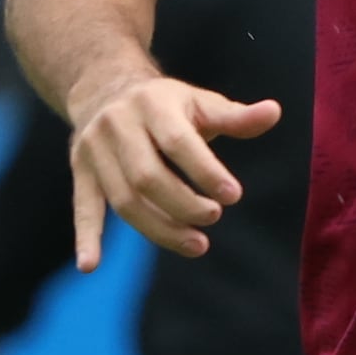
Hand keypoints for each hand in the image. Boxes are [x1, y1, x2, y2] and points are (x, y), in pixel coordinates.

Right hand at [60, 62, 279, 265]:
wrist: (104, 89)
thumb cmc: (167, 105)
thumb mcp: (200, 102)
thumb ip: (236, 117)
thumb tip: (274, 112)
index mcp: (152, 105)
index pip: (177, 143)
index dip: (205, 171)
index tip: (233, 196)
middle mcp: (117, 125)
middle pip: (147, 177)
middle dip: (183, 205)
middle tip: (213, 218)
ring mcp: (94, 150)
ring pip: (124, 199)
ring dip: (159, 229)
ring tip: (196, 245)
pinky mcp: (81, 172)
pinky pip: (84, 208)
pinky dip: (87, 237)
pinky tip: (90, 265)